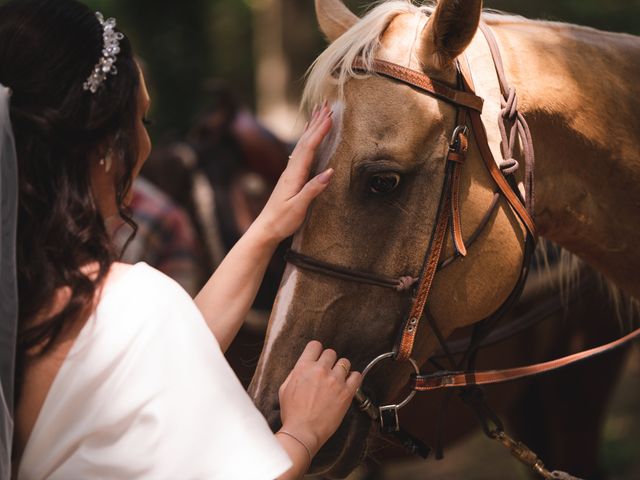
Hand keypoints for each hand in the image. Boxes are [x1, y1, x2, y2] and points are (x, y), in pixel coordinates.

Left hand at [254, 103, 333, 244]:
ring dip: (312, 126)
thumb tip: (329, 172)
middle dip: (316, 121)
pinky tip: (309, 134)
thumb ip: (312, 190)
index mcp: (294, 175)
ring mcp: (290, 171)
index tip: (330, 117)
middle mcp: (291, 169)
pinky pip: (302, 151)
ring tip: (319, 110)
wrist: (265, 228)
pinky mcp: (291, 176)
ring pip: (303, 143)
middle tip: (327, 104)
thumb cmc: (282, 220)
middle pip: (305, 140)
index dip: (320, 132)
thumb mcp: (298, 208)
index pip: (309, 148)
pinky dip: (307, 138)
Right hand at [278, 341, 361, 456]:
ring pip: (344, 362)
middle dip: (329, 361)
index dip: (317, 351)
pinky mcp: (346, 392)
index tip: (319, 357)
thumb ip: (295, 373)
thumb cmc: (292, 414)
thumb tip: (304, 366)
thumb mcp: (285, 388)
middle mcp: (320, 370)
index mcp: (303, 367)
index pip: (315, 345)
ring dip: (342, 369)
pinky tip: (349, 384)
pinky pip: (356, 376)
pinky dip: (354, 378)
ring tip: (338, 379)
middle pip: (331, 353)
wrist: (302, 431)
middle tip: (328, 372)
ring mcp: (334, 380)